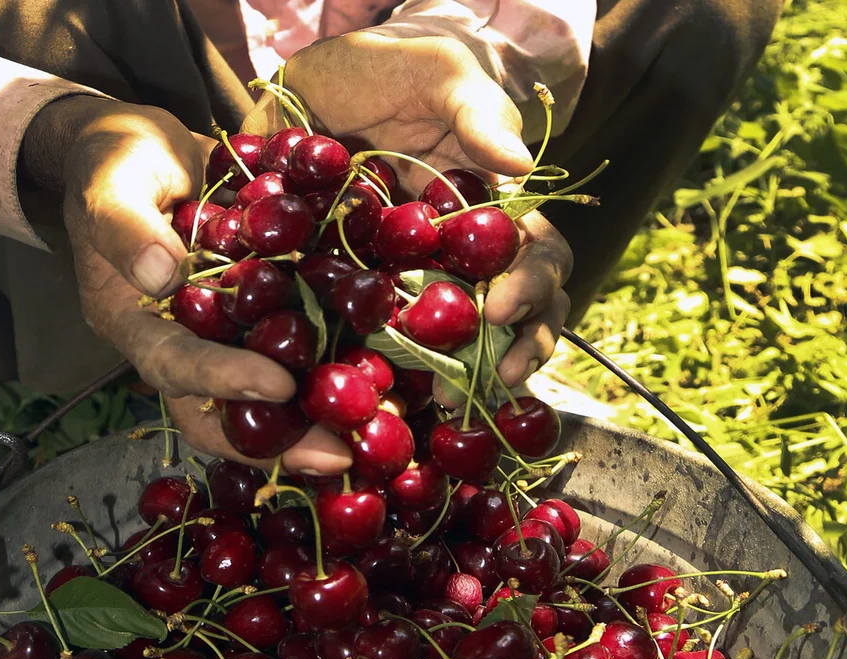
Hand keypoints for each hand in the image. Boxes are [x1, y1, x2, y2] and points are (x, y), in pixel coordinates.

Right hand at [25, 96, 351, 473]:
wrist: (142, 146)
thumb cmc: (115, 162)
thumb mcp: (109, 181)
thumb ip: (124, 225)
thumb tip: (163, 273)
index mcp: (134, 323)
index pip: (175, 365)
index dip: (224, 382)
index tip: (280, 385)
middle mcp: (181, 342)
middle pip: (221, 412)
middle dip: (278, 439)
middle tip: (336, 455)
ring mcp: (222, 333)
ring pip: (263, 396)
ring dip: (313, 418)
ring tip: (369, 430)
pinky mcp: (258, 312)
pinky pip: (293, 347)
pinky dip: (332, 365)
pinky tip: (383, 375)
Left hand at [242, 32, 572, 387]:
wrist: (310, 81)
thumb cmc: (389, 68)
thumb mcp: (439, 73)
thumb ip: (477, 114)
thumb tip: (520, 168)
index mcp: (491, 205)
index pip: (536, 255)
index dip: (531, 287)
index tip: (501, 308)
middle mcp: (462, 248)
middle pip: (515, 308)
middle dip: (516, 347)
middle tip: (494, 376)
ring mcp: (414, 271)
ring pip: (463, 334)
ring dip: (471, 372)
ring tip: (454, 403)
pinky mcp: (362, 286)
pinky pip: (388, 336)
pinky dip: (402, 369)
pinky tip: (398, 398)